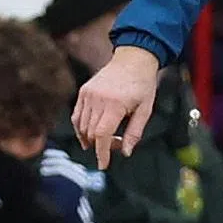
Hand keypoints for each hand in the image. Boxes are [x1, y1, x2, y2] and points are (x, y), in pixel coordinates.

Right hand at [71, 45, 158, 168]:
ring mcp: (88, 94)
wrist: (134, 57)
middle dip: (101, 145)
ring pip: (82, 127)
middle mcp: (98, 99)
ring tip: (107, 136)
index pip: (102, 135)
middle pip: (91, 133)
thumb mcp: (146, 108)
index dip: (101, 153)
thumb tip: (125, 152)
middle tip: (116, 144)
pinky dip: (81, 128)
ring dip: (91, 138)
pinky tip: (90, 132)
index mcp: (115, 104)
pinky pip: (77, 116)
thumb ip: (135, 131)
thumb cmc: (143, 83)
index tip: (103, 165)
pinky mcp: (84, 91)